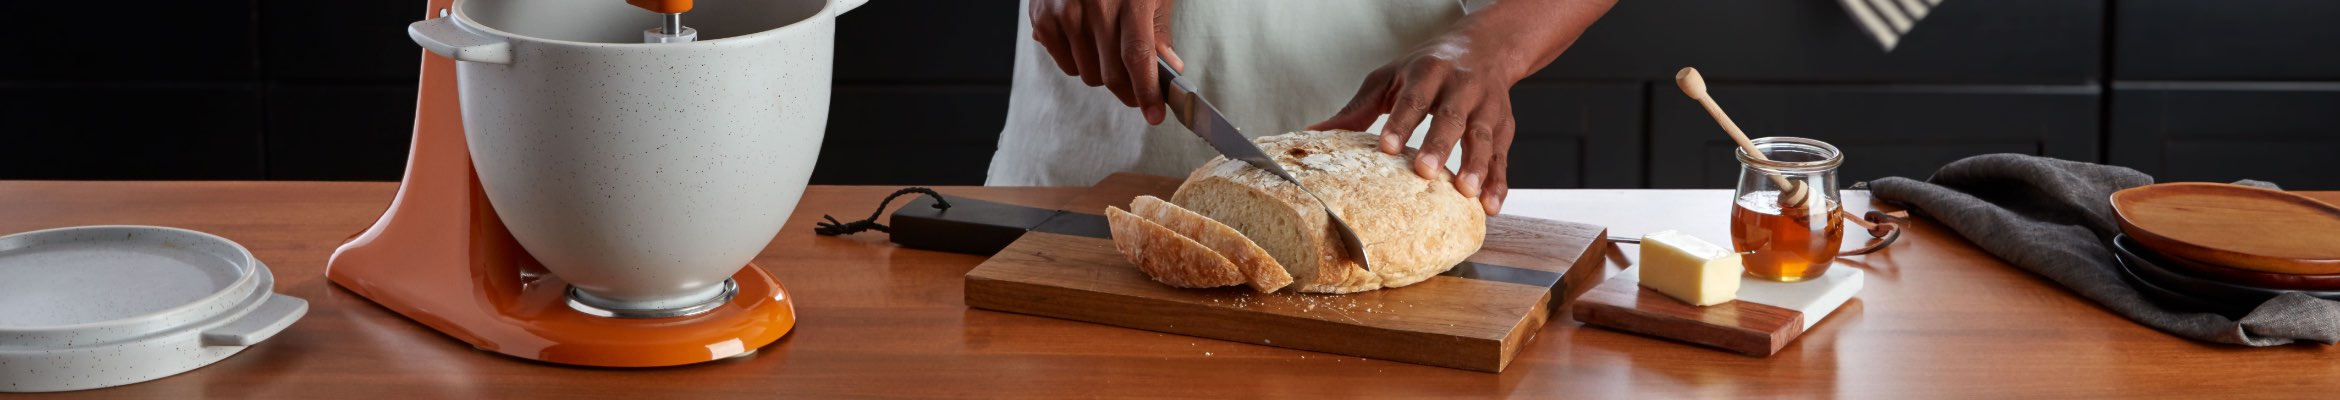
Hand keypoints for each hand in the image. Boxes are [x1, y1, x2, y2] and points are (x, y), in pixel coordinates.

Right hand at [1029, 0, 1184, 124]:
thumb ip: (1159, 31)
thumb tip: (1169, 69)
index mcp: (1130, 0)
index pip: (1138, 56)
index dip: (1146, 91)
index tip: (1155, 115)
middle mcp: (1095, 6)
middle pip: (1111, 74)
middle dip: (1128, 90)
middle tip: (1137, 88)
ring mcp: (1065, 13)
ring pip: (1087, 75)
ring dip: (1101, 73)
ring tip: (1106, 48)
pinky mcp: (1043, 18)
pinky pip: (1066, 65)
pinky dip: (1078, 61)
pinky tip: (1084, 39)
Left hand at [1308, 0, 1614, 214]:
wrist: (1485, 47)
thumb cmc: (1429, 68)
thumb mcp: (1391, 78)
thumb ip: (1358, 109)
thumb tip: (1314, 132)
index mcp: (1429, 72)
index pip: (1414, 98)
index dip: (1401, 122)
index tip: (1386, 146)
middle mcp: (1462, 86)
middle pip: (1451, 116)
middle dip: (1439, 144)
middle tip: (1425, 171)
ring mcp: (1487, 107)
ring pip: (1483, 136)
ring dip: (1476, 165)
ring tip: (1465, 192)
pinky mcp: (1505, 127)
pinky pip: (1504, 156)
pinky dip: (1500, 181)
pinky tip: (1490, 205)